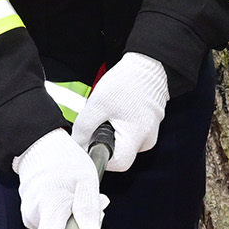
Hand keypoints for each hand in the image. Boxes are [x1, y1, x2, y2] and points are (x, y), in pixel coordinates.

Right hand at [13, 129, 106, 228]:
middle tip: (100, 201)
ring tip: (85, 193)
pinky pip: (53, 222)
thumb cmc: (65, 160)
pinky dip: (67, 213)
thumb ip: (88, 207)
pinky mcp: (32, 213)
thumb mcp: (86, 179)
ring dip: (78, 218)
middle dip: (85, 227)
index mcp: (50, 210)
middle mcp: (36, 217)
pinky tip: (72, 195)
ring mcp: (31, 216)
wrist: (39, 144)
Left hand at [70, 53, 168, 172]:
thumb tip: (76, 145)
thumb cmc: (124, 83)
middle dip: (106, 142)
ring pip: (126, 144)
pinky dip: (121, 126)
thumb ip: (83, 129)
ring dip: (113, 133)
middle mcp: (148, 139)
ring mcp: (151, 131)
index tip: (91, 142)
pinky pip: (132, 133)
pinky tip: (118, 110)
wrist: (147, 64)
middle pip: (121, 154)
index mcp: (137, 137)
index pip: (117, 164)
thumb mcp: (97, 105)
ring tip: (110, 113)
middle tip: (99, 122)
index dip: (100, 156)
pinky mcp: (151, 123)